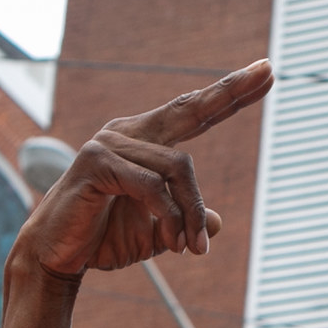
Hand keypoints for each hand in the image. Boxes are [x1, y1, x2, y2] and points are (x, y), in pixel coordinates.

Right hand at [7, 63, 274, 282]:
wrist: (57, 257)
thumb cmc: (103, 239)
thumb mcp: (158, 233)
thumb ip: (185, 220)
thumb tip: (217, 221)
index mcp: (144, 142)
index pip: (193, 113)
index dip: (228, 93)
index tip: (266, 71)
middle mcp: (127, 133)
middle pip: (190, 110)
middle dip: (231, 91)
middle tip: (270, 70)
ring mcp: (110, 143)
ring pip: (179, 168)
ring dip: (191, 215)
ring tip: (190, 250)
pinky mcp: (96, 161)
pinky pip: (152, 186)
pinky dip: (169, 217)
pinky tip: (171, 242)